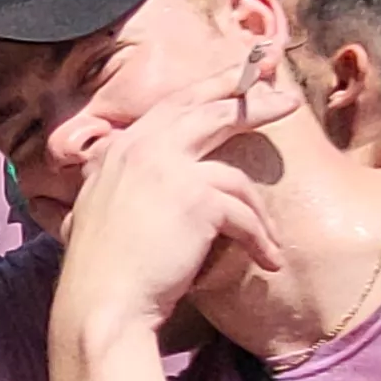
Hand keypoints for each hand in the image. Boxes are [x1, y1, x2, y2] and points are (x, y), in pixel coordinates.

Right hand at [52, 72, 288, 340]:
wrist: (101, 303)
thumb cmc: (99, 272)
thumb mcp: (94, 210)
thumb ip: (111, 182)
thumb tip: (105, 175)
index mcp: (119, 148)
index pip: (172, 105)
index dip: (210, 89)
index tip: (242, 77)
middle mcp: (142, 146)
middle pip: (208, 109)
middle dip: (251, 99)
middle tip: (286, 98)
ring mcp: (169, 167)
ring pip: (234, 172)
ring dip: (260, 212)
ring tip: (273, 237)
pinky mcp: (197, 198)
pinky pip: (244, 215)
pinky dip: (259, 241)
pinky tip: (267, 262)